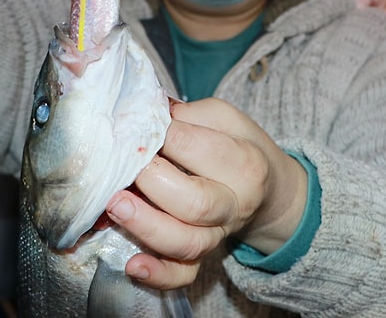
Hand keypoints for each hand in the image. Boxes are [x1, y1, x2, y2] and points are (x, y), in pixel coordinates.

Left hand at [106, 98, 308, 289]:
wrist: (269, 190)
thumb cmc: (238, 146)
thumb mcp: (224, 119)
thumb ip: (188, 115)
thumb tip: (145, 111)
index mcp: (244, 162)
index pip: (199, 148)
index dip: (162, 135)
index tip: (134, 124)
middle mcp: (234, 203)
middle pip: (194, 201)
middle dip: (152, 181)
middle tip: (123, 164)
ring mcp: (218, 234)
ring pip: (187, 242)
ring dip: (147, 226)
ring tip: (116, 205)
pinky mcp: (203, 256)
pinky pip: (184, 274)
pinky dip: (159, 275)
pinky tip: (133, 265)